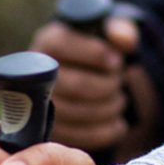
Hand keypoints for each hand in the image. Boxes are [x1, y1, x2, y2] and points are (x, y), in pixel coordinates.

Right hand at [29, 16, 139, 152]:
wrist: (88, 74)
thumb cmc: (98, 47)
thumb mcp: (109, 31)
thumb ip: (120, 28)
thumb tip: (126, 40)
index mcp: (50, 41)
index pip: (64, 46)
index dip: (96, 54)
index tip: (115, 61)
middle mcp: (37, 73)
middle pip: (76, 85)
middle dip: (108, 85)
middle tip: (119, 82)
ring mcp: (39, 105)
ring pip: (79, 113)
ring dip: (109, 108)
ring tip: (119, 100)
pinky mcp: (50, 131)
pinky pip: (79, 136)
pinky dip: (105, 131)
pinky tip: (118, 124)